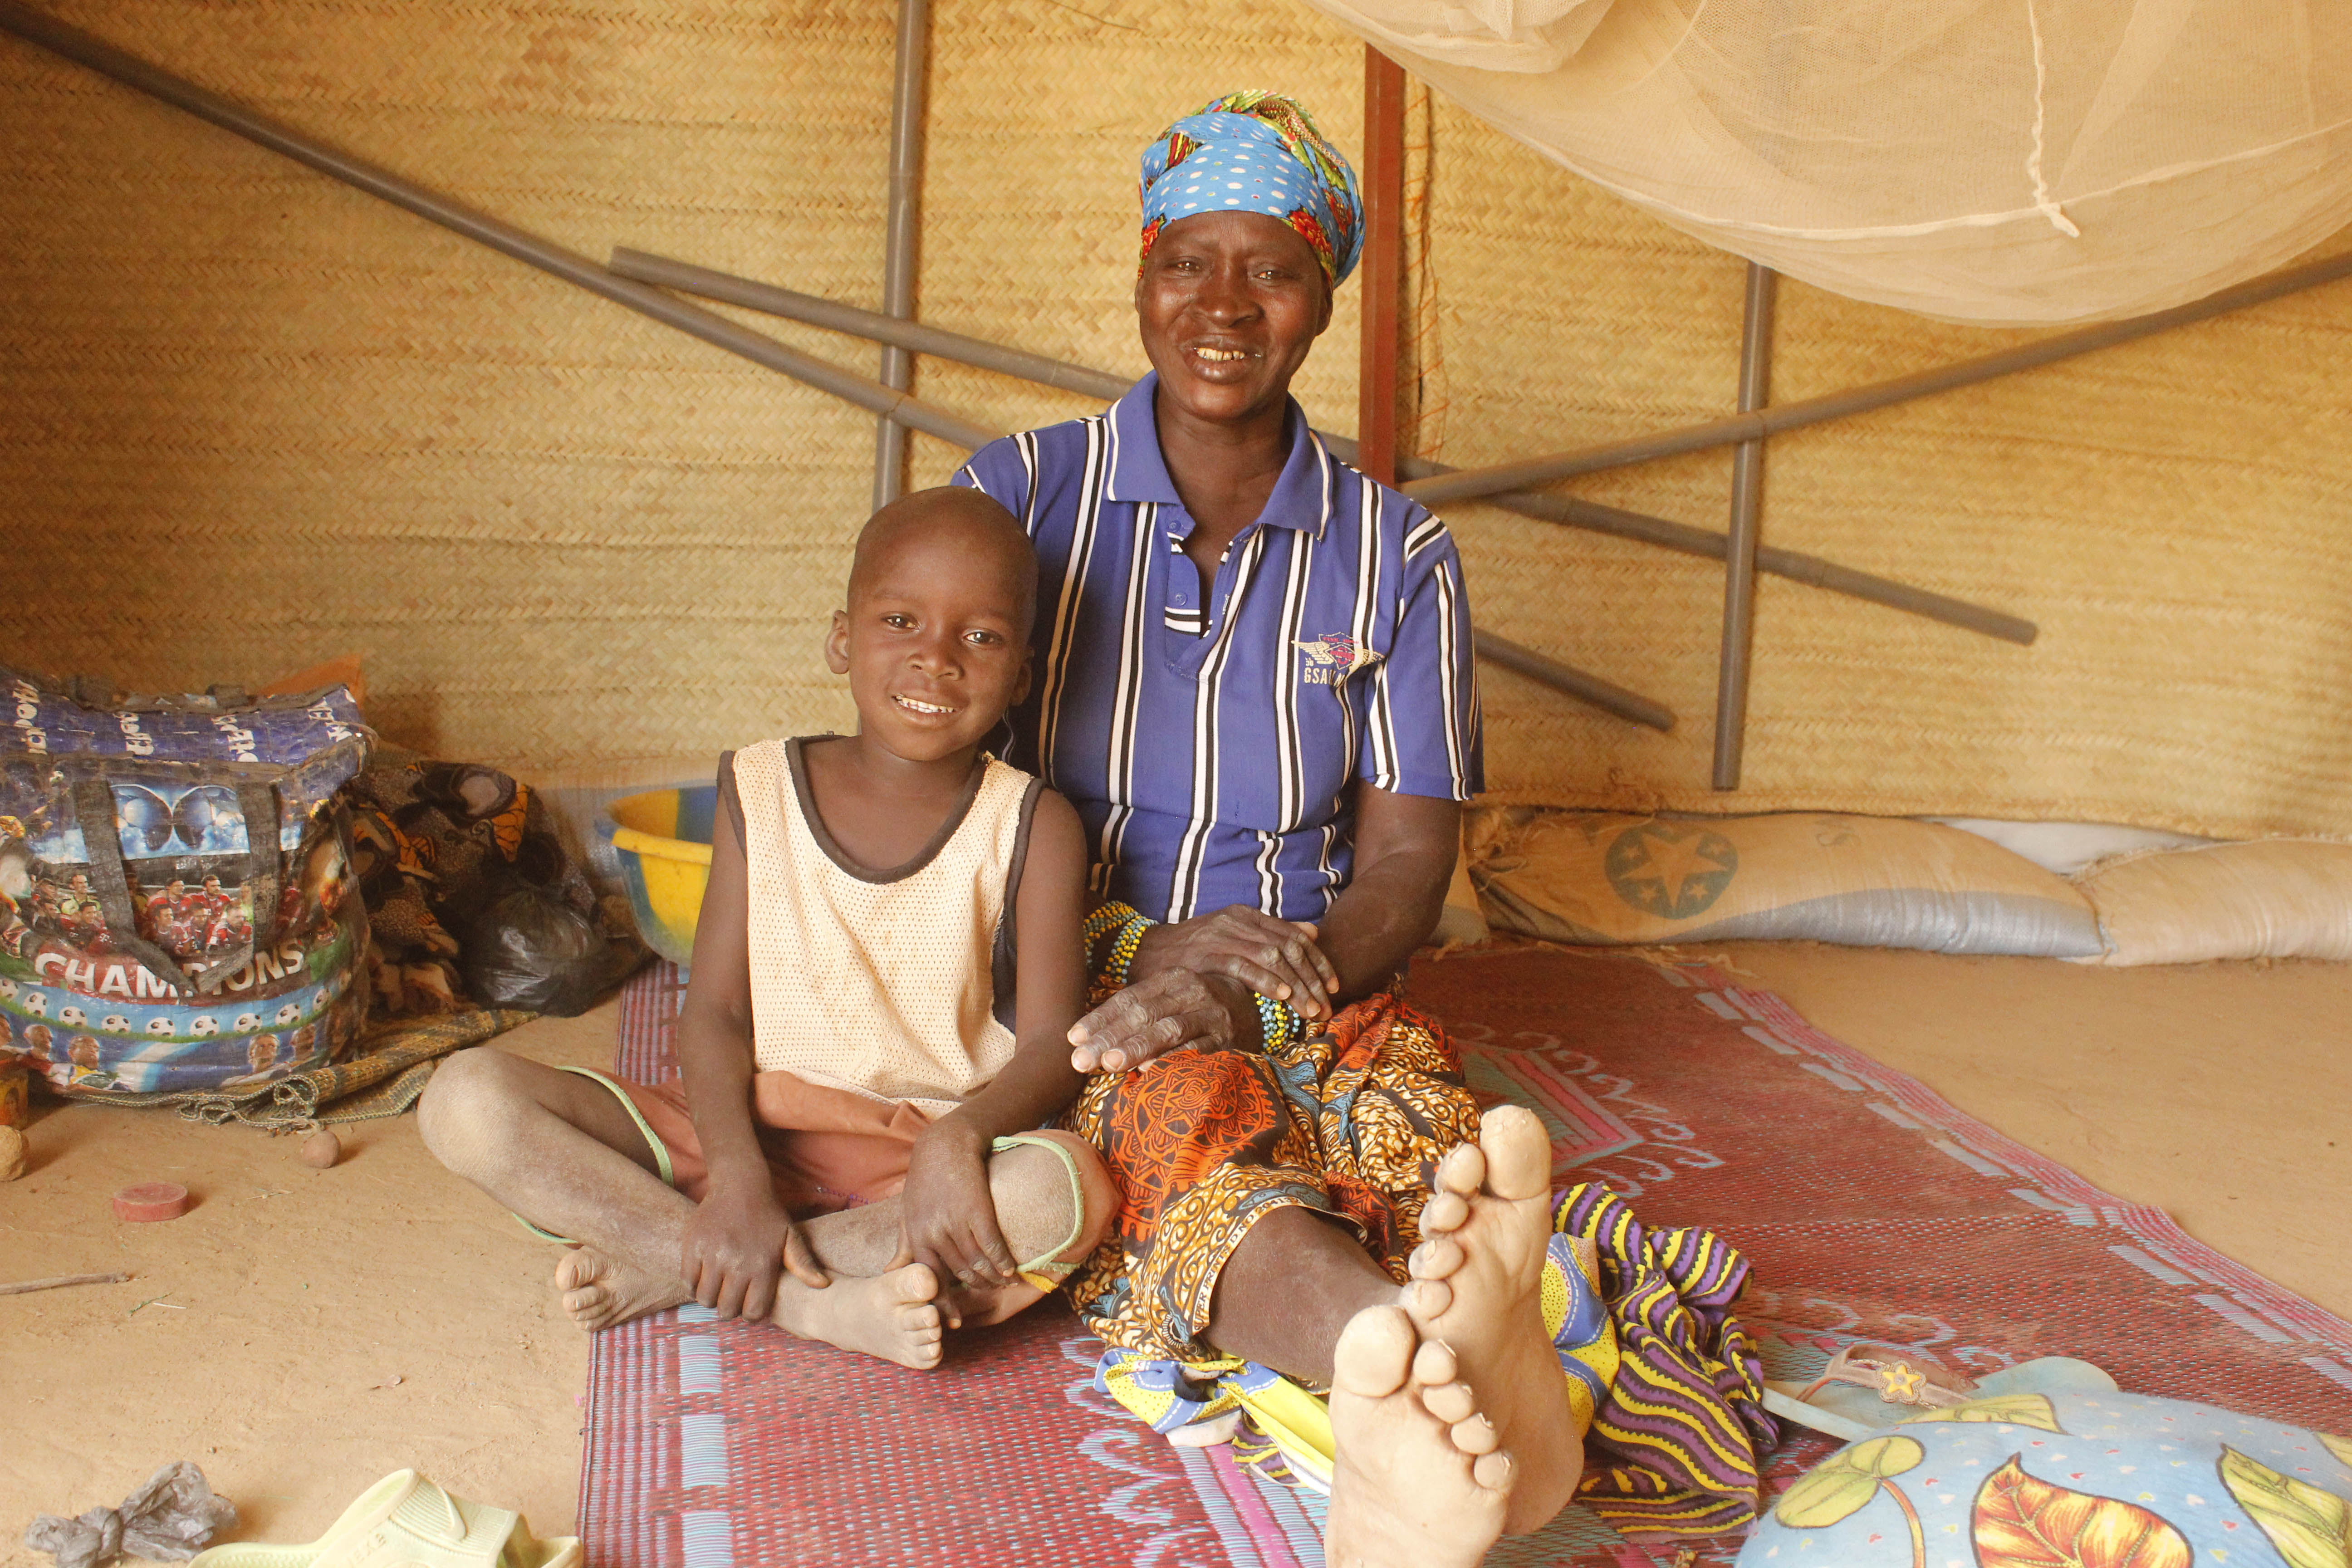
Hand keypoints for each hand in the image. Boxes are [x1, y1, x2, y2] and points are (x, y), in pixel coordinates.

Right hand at [678, 1177, 823, 1319]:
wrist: (739, 1184)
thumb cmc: (768, 1214)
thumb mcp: (790, 1236)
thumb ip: (803, 1264)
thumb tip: (823, 1285)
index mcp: (762, 1266)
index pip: (753, 1313)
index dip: (751, 1313)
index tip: (749, 1304)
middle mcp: (737, 1264)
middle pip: (727, 1310)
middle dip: (730, 1308)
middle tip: (732, 1295)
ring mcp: (712, 1255)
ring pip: (705, 1299)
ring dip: (711, 1297)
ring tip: (718, 1285)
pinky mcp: (693, 1247)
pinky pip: (687, 1282)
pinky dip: (694, 1284)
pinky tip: (704, 1274)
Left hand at [899, 1121, 1016, 1312]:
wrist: (947, 1145)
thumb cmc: (926, 1181)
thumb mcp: (908, 1213)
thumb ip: (903, 1245)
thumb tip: (888, 1272)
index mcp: (916, 1235)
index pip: (929, 1279)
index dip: (943, 1304)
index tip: (954, 1322)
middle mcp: (934, 1232)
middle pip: (958, 1274)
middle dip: (975, 1289)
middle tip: (989, 1295)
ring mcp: (956, 1221)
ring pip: (976, 1262)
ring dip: (992, 1277)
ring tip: (1003, 1282)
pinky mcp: (977, 1210)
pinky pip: (992, 1245)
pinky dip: (1003, 1260)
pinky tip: (1010, 1268)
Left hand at [1068, 968, 1251, 1072]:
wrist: (1254, 1011)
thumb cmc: (1198, 1009)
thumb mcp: (1169, 999)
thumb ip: (1136, 1013)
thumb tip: (1087, 1039)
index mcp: (1171, 979)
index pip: (1129, 998)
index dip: (1100, 1018)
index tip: (1073, 1038)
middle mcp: (1191, 992)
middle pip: (1144, 1014)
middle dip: (1110, 1037)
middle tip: (1082, 1059)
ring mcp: (1211, 1016)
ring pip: (1169, 1030)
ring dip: (1138, 1047)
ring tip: (1111, 1063)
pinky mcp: (1228, 1041)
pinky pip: (1199, 1051)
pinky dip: (1175, 1060)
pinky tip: (1152, 1071)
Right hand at [1130, 907, 1337, 1019]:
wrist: (1143, 952)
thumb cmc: (1192, 951)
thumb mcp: (1233, 937)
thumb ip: (1270, 935)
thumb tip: (1312, 932)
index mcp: (1247, 915)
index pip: (1295, 935)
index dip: (1319, 961)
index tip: (1334, 986)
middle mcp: (1237, 920)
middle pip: (1289, 947)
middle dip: (1312, 978)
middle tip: (1327, 1006)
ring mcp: (1222, 935)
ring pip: (1273, 956)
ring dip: (1296, 985)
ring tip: (1310, 1008)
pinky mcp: (1206, 953)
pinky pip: (1243, 965)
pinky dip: (1266, 980)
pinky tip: (1282, 996)